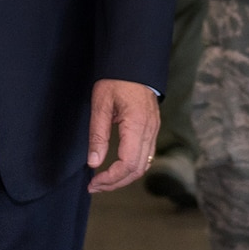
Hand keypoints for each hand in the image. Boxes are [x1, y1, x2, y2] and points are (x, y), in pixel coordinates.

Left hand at [87, 78, 159, 193]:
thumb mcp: (100, 106)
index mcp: (137, 125)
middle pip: (138, 169)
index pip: (128, 164)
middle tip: (96, 186)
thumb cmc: (116, 81)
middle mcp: (150, 131)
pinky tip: (116, 167)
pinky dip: (132, 167)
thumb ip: (98, 136)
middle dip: (116, 182)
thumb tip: (94, 163)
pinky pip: (146, 155)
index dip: (111, 178)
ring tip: (104, 180)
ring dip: (124, 177)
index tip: (94, 182)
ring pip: (144, 165)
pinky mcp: (152, 129)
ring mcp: (154, 130)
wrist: (134, 64)